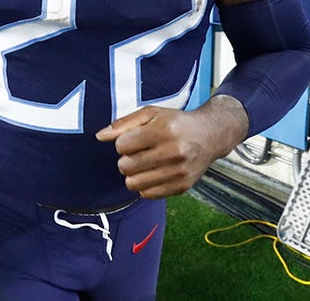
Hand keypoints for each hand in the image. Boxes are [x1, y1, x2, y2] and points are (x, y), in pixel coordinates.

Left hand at [95, 100, 244, 198]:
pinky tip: (154, 173)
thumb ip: (123, 123)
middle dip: (126, 160)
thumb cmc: (175, 122)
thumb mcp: (151, 114)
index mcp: (163, 130)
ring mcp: (179, 172)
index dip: (123, 143)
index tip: (134, 139)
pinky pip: (147, 195)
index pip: (122, 146)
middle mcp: (173, 152)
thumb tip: (99, 137)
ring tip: (144, 164)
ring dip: (133, 174)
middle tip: (138, 153)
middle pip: (125, 167)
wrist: (210, 135)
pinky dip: (145, 185)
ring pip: (133, 184)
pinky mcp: (182, 186)